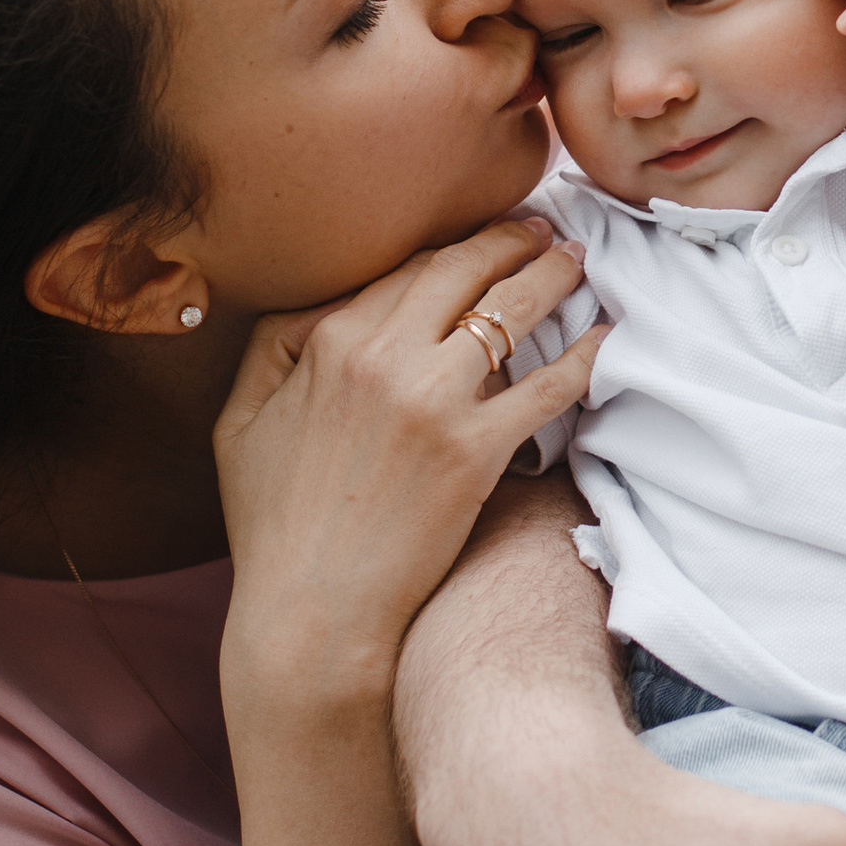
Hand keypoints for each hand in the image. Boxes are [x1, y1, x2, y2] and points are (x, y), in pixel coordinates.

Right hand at [214, 222, 602, 712]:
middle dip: (511, 241)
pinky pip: (547, 386)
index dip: (455, 247)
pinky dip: (583, 355)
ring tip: (578, 263)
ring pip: (511, 313)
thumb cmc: (272, 526)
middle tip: (543, 230)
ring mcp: (434, 402)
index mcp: (326, 340)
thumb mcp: (240, 420)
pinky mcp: (477, 451)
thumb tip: (315, 302)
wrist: (310, 615)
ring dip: (552, 277)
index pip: (407, 269)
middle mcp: (382, 356)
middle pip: (464, 272)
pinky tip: (605, 336)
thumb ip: (273, 347)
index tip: (485, 237)